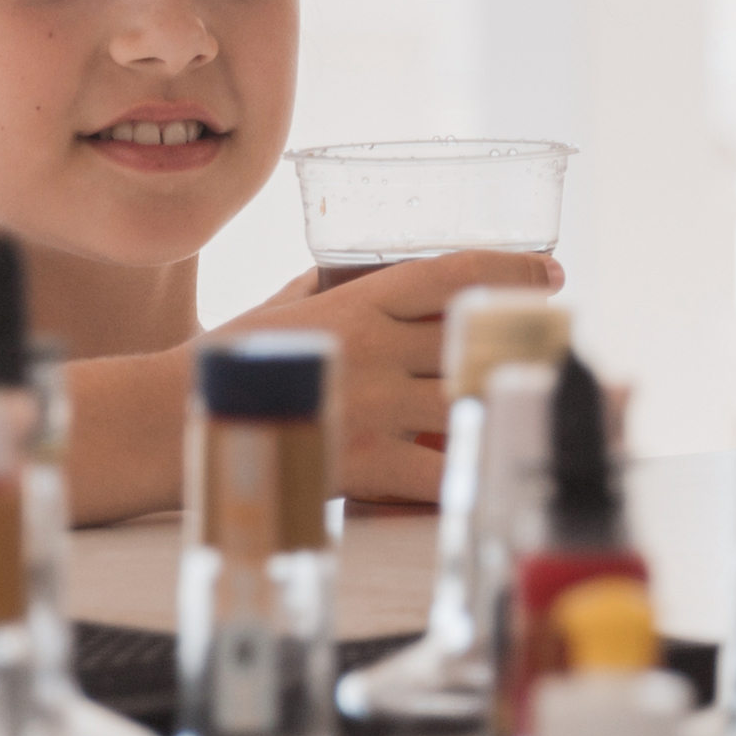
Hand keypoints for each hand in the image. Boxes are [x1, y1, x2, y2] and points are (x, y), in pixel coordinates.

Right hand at [217, 249, 560, 504]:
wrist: (173, 423)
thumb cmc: (225, 364)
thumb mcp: (279, 306)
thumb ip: (323, 290)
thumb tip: (346, 272)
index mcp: (356, 303)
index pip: (450, 274)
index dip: (510, 269)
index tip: (549, 272)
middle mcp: (375, 348)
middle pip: (475, 336)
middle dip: (526, 337)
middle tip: (562, 339)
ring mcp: (375, 405)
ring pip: (472, 397)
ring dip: (515, 398)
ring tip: (550, 398)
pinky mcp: (369, 462)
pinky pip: (445, 466)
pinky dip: (478, 465)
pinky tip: (503, 459)